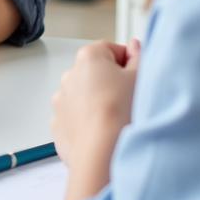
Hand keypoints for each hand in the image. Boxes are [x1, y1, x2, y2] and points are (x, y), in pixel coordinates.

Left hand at [51, 39, 140, 195]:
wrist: (102, 153)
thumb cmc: (121, 113)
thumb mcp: (140, 77)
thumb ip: (139, 56)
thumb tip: (135, 47)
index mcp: (89, 57)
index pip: (111, 49)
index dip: (128, 62)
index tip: (137, 77)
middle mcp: (69, 75)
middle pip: (95, 72)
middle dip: (111, 83)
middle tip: (129, 100)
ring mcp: (61, 101)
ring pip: (84, 96)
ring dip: (98, 102)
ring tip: (116, 119)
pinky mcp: (58, 125)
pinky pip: (75, 118)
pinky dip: (87, 122)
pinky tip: (103, 133)